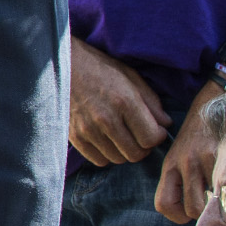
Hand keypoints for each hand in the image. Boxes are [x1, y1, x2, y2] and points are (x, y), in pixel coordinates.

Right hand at [69, 36, 169, 165]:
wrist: (60, 65)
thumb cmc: (98, 68)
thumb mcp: (130, 76)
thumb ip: (151, 101)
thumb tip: (165, 124)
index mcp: (125, 101)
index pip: (151, 138)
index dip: (157, 136)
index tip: (154, 129)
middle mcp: (107, 119)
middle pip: (136, 154)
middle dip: (143, 147)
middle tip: (140, 135)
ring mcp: (88, 130)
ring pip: (119, 159)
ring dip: (125, 151)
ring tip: (123, 136)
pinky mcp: (75, 137)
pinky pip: (99, 160)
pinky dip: (107, 154)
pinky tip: (107, 140)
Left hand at [153, 80, 224, 223]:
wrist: (218, 100)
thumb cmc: (201, 132)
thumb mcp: (182, 152)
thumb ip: (183, 178)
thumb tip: (194, 212)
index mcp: (171, 164)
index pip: (164, 204)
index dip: (177, 215)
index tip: (188, 212)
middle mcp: (184, 163)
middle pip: (192, 209)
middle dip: (204, 213)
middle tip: (213, 204)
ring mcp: (204, 160)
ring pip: (212, 203)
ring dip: (221, 205)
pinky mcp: (224, 155)